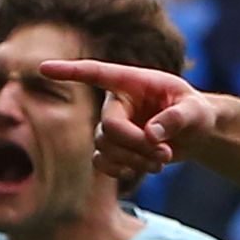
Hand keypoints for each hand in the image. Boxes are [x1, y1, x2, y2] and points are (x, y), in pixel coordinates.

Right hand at [40, 56, 219, 182]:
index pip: (95, 73)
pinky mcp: (114, 148)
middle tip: (165, 153)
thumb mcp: (196, 111)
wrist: (197, 134)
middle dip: (136, 145)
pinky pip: (102, 163)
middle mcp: (116, 103)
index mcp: (132, 82)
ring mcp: (112, 126)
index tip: (42, 68)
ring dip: (135, 160)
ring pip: (105, 148)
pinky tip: (146, 169)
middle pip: (108, 128)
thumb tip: (152, 135)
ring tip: (163, 160)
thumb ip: (176, 119)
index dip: (68, 71)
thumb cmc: (197, 113)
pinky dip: (123, 171)